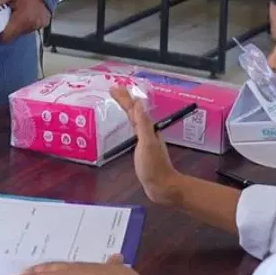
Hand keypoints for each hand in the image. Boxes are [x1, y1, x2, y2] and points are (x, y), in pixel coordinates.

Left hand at [0, 0, 50, 44]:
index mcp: (22, 19)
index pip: (6, 37)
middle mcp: (31, 25)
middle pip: (14, 35)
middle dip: (8, 28)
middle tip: (5, 15)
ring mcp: (39, 25)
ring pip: (22, 32)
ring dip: (17, 25)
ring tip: (16, 12)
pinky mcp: (44, 23)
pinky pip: (31, 27)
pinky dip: (26, 23)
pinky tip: (25, 12)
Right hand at [110, 86, 182, 204]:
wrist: (162, 187)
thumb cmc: (153, 166)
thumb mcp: (147, 143)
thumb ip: (143, 124)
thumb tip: (138, 103)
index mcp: (147, 129)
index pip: (133, 109)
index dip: (124, 98)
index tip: (113, 87)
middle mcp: (147, 132)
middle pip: (134, 112)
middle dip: (125, 100)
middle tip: (113, 90)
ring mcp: (145, 140)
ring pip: (134, 119)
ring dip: (127, 109)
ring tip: (120, 101)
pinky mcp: (142, 149)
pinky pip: (134, 129)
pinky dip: (129, 122)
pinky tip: (128, 125)